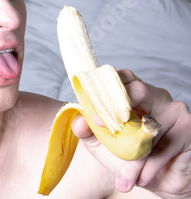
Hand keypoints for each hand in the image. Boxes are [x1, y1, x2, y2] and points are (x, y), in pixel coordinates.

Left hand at [72, 68, 190, 197]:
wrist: (158, 180)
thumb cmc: (128, 157)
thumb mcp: (102, 145)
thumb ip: (89, 131)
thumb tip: (78, 122)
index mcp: (131, 93)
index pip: (120, 78)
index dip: (105, 91)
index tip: (95, 116)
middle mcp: (153, 95)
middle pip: (138, 88)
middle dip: (119, 109)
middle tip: (107, 129)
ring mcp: (173, 108)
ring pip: (149, 125)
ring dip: (135, 156)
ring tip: (125, 176)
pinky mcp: (188, 126)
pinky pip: (165, 144)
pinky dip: (151, 164)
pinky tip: (143, 177)